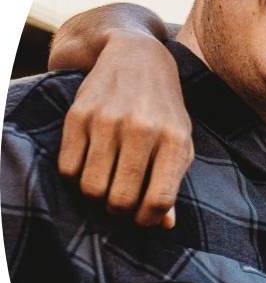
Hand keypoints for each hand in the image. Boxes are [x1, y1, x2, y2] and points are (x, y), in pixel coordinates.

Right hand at [57, 32, 193, 227]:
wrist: (137, 58)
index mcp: (174, 140)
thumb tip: (164, 224)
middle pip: (121, 199)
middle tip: (121, 201)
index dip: (149, 219)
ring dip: (97, 195)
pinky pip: (68, 168)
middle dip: (120, 210)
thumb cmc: (164, 109)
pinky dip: (77, 176)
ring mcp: (108, 121)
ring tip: (107, 184)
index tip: (144, 217)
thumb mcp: (180, 141)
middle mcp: (142, 130)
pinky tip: (90, 165)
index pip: (159, 200)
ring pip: (91, 188)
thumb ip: (172, 182)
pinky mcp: (79, 115)